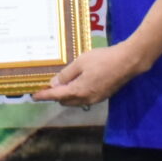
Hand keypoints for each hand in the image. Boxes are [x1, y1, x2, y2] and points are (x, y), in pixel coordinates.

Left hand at [33, 41, 147, 107]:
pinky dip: (77, 93)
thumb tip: (54, 84)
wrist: (128, 61)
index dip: (44, 96)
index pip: (56, 96)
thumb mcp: (80, 63)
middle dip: (56, 95)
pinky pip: (84, 98)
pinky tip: (78, 82)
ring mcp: (95, 99)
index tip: (34, 96)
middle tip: (50, 84)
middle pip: (65, 101)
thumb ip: (66, 75)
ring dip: (67, 95)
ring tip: (63, 82)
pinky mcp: (103, 96)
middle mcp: (86, 99)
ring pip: (75, 101)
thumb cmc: (103, 59)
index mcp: (78, 91)